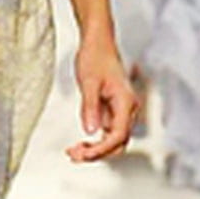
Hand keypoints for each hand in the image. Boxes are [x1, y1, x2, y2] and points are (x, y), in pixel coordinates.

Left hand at [68, 40, 138, 162]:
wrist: (98, 43)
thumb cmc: (95, 57)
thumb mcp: (88, 82)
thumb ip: (90, 107)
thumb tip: (91, 131)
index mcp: (126, 102)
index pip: (118, 136)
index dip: (101, 149)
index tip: (82, 154)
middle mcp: (128, 109)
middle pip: (118, 143)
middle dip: (97, 153)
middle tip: (73, 155)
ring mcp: (121, 111)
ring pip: (113, 141)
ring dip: (94, 150)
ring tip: (72, 152)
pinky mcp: (113, 111)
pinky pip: (106, 134)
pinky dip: (93, 142)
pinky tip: (78, 145)